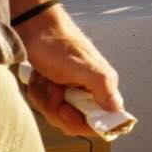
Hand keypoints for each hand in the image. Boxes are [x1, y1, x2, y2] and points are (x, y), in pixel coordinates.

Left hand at [17, 4, 122, 137]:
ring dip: (45, 98)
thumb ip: (102, 86)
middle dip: (57, 107)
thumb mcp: (80, 66)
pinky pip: (45, 106)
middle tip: (54, 86)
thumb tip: (118, 109)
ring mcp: (71, 91)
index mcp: (102, 84)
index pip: (102, 122)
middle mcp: (89, 90)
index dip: (82, 123)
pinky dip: (38, 92)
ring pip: (56, 115)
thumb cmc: (57, 43)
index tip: (66, 110)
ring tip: (46, 77)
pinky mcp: (56, 90)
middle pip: (74, 122)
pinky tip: (39, 76)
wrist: (34, 29)